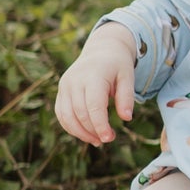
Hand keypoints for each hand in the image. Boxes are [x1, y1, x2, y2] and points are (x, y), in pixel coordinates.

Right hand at [55, 26, 138, 146]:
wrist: (102, 49)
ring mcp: (65, 85)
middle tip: (109, 139)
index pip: (93, 106)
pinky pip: (61, 114)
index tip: (109, 138)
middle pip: (80, 113)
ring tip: (97, 140)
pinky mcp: (61, 91)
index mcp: (93, 76)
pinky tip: (86, 134)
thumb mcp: (128, 76)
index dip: (100, 125)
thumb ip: (127, 97)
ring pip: (67, 116)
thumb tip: (127, 119)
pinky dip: (71, 127)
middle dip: (93, 131)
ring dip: (81, 133)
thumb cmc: (117, 65)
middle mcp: (75, 80)